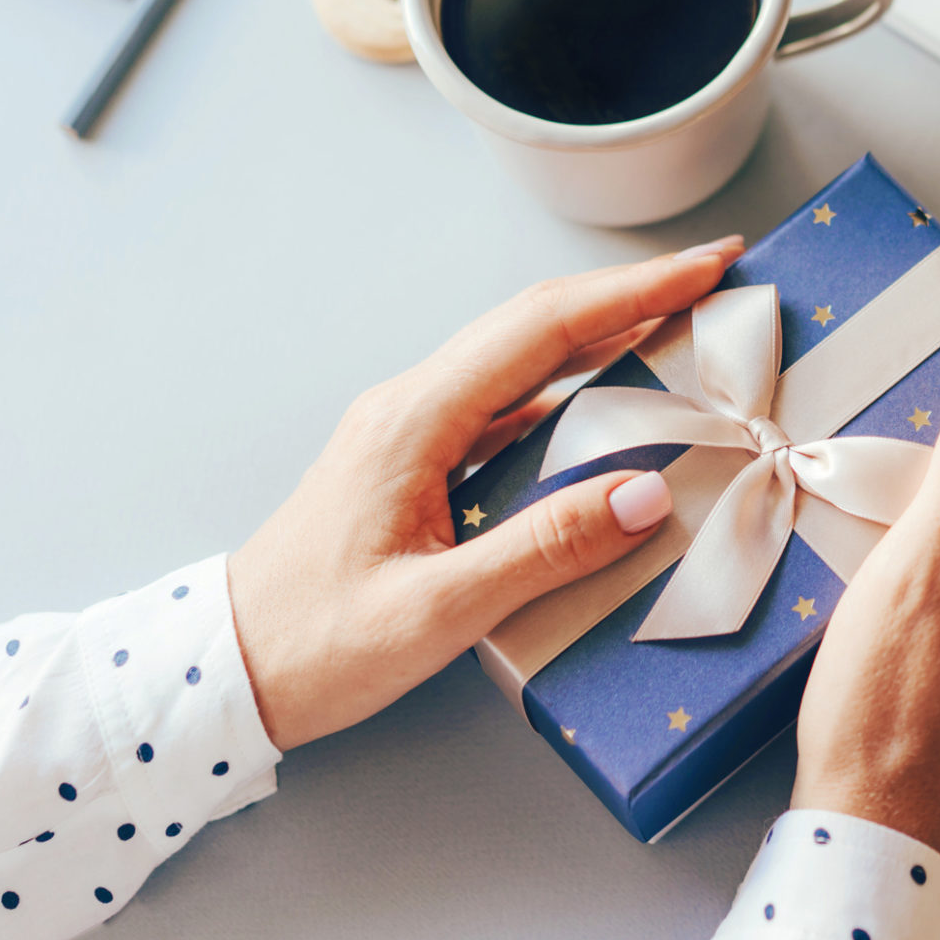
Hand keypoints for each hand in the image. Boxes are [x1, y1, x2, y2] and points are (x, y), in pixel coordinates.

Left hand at [227, 237, 744, 749]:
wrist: (225, 672)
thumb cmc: (316, 645)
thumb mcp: (437, 611)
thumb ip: (545, 549)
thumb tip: (647, 493)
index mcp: (415, 420)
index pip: (544, 329)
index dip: (635, 292)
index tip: (707, 267)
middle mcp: (412, 405)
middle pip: (537, 322)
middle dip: (633, 292)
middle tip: (714, 275)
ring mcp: (411, 429)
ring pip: (524, 356)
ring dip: (605, 330)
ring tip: (682, 323)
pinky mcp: (416, 460)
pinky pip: (509, 401)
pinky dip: (573, 384)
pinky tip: (612, 398)